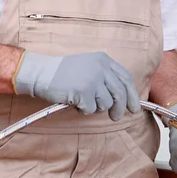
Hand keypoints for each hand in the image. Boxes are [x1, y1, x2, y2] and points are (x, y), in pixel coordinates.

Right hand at [13, 51, 140, 120]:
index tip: (134, 107)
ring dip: (96, 108)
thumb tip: (123, 100)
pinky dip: (84, 110)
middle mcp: (101, 67)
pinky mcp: (84, 91)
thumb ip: (106, 78)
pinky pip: (91, 109)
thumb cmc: (64, 73)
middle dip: (120, 108)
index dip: (132, 95)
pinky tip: (75, 102)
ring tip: (83, 101)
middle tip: (115, 117)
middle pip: (120, 93)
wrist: (42, 73)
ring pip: (106, 103)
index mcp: (104, 60)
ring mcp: (93, 79)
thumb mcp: (89, 66)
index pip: (126, 78)